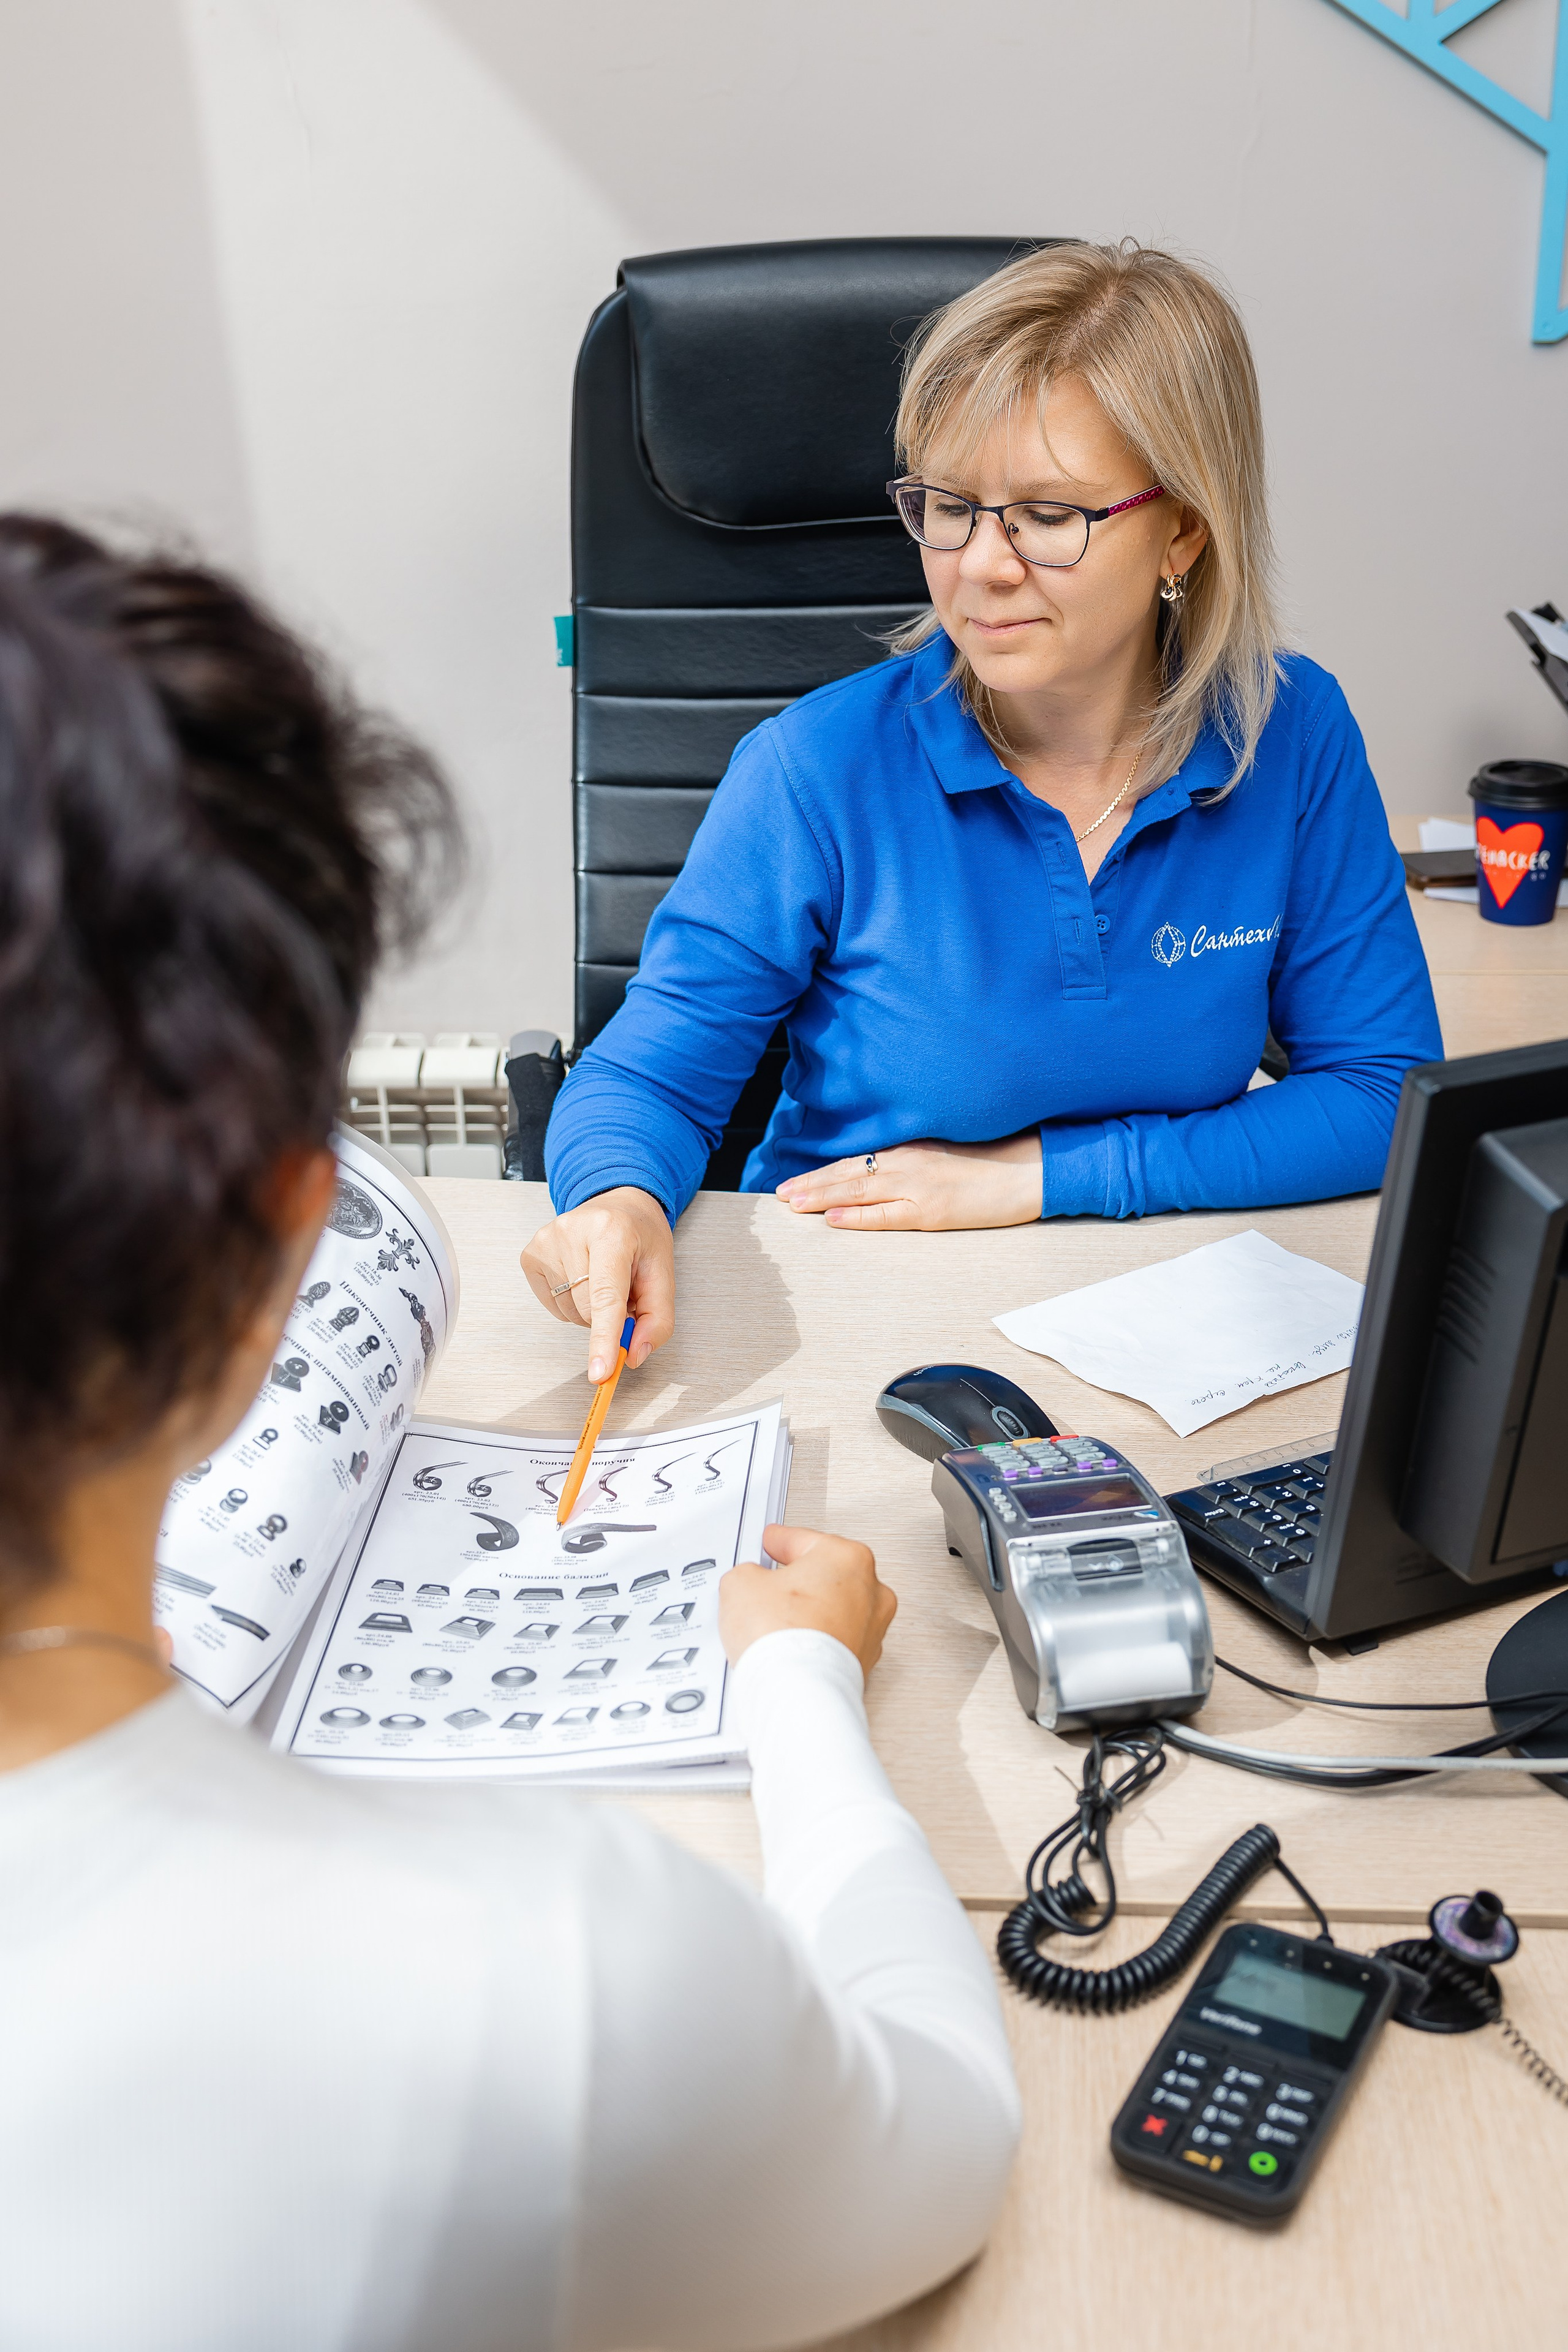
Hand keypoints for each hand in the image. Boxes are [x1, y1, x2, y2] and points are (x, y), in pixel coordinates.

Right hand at [521, 1186, 674, 1381]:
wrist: (618, 1206)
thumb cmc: (640, 1238)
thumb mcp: (663, 1274)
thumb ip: (657, 1320)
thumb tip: (632, 1356)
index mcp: (612, 1232)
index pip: (606, 1296)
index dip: (604, 1338)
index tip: (600, 1372)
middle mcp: (573, 1231)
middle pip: (588, 1311)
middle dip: (609, 1317)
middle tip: (623, 1290)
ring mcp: (546, 1241)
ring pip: (569, 1313)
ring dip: (590, 1310)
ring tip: (602, 1279)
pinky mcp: (530, 1255)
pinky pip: (552, 1306)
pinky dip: (571, 1304)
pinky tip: (581, 1279)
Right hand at [720, 1524, 896, 1677]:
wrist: (797, 1691)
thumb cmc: (782, 1636)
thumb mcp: (741, 1584)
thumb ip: (748, 1573)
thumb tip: (750, 1582)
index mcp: (848, 1558)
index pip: (806, 1541)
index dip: (781, 1541)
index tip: (773, 1541)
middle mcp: (870, 1592)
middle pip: (826, 1576)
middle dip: (799, 1582)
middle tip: (771, 1586)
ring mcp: (872, 1631)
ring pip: (834, 1611)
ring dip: (809, 1615)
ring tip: (776, 1624)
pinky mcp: (865, 1664)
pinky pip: (835, 1643)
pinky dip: (817, 1642)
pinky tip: (792, 1648)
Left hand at [775, 1133, 1042, 1230]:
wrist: (1031, 1168)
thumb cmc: (993, 1159)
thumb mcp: (944, 1151)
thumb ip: (912, 1158)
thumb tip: (878, 1170)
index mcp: (910, 1148)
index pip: (856, 1160)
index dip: (822, 1172)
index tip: (794, 1180)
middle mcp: (908, 1162)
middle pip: (848, 1173)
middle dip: (811, 1184)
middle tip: (779, 1195)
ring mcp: (919, 1186)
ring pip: (859, 1192)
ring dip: (821, 1198)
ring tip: (791, 1204)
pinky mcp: (934, 1210)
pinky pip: (888, 1215)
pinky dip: (858, 1217)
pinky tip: (833, 1219)